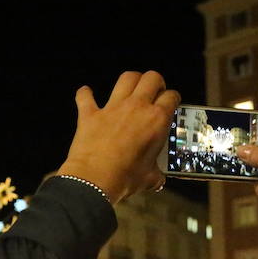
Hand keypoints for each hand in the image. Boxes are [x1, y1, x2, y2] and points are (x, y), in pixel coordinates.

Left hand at [58, 71, 180, 202]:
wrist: (94, 181)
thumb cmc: (125, 179)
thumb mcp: (150, 178)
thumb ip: (156, 174)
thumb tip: (158, 180)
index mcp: (156, 120)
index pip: (171, 97)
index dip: (172, 99)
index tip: (170, 105)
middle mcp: (136, 107)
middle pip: (151, 78)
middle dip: (155, 82)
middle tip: (154, 93)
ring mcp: (112, 108)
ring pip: (126, 78)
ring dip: (131, 80)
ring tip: (131, 89)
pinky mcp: (89, 114)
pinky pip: (85, 96)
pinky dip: (85, 94)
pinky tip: (86, 94)